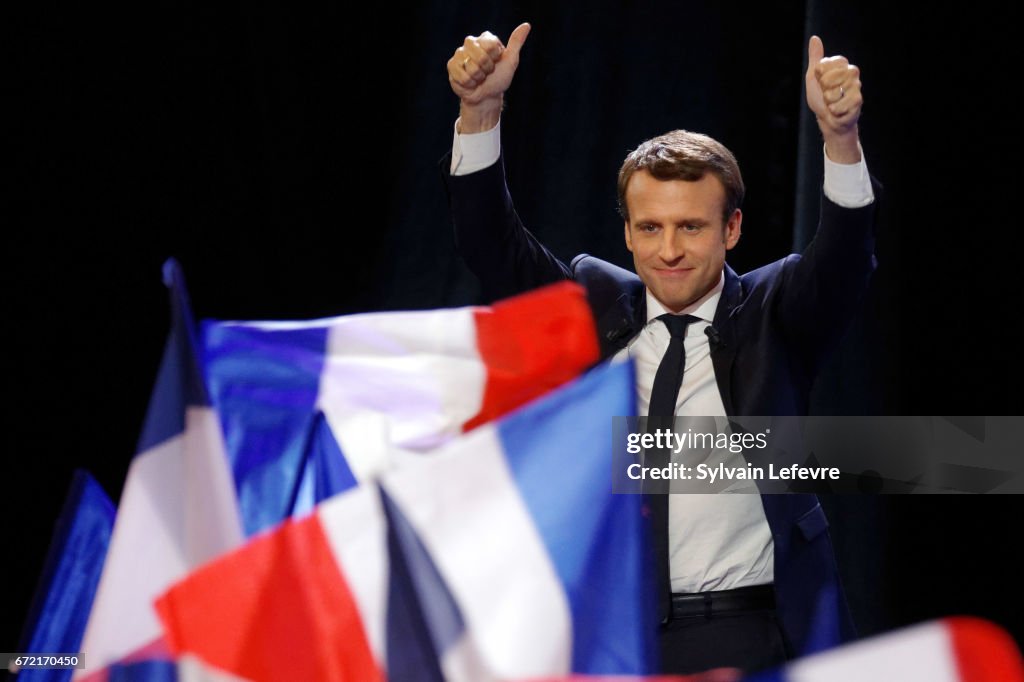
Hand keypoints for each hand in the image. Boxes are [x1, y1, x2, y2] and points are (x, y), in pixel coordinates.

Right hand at [447, 23, 530, 131]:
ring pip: (471, 67)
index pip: (491, 46)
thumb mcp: (511, 61)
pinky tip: (470, 82)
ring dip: (478, 77)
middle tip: (487, 72)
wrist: (486, 96)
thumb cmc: (499, 78)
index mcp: (486, 39)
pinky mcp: (451, 65)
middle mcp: (471, 42)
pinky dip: (469, 83)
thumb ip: (516, 43)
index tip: (496, 62)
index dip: (495, 58)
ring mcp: (459, 53)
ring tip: (478, 77)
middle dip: (487, 69)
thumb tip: (526, 25)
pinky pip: (462, 75)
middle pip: (481, 56)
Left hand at [805, 35, 862, 161]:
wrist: (828, 120)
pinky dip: (834, 110)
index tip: (821, 81)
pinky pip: (840, 103)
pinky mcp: (858, 100)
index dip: (820, 75)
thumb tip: (815, 38)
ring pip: (835, 90)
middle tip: (827, 94)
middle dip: (824, 88)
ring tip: (832, 102)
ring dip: (829, 100)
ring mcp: (856, 86)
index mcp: (841, 65)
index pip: (827, 63)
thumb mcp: (813, 77)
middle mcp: (851, 72)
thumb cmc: (820, 99)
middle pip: (831, 76)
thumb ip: (816, 58)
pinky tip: (837, 111)